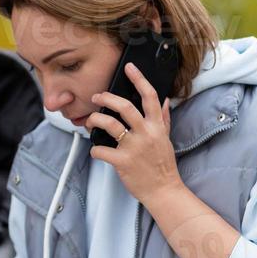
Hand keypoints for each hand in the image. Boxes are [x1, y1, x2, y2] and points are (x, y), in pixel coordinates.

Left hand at [87, 62, 185, 207]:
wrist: (163, 190)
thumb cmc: (163, 165)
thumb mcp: (166, 139)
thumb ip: (164, 119)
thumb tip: (165, 101)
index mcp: (157, 126)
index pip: (149, 96)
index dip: (139, 79)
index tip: (129, 68)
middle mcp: (146, 133)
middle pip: (124, 106)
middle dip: (106, 98)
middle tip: (96, 97)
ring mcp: (134, 147)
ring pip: (109, 125)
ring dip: (95, 121)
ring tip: (90, 121)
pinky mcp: (122, 162)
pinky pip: (101, 150)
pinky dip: (95, 149)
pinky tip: (96, 150)